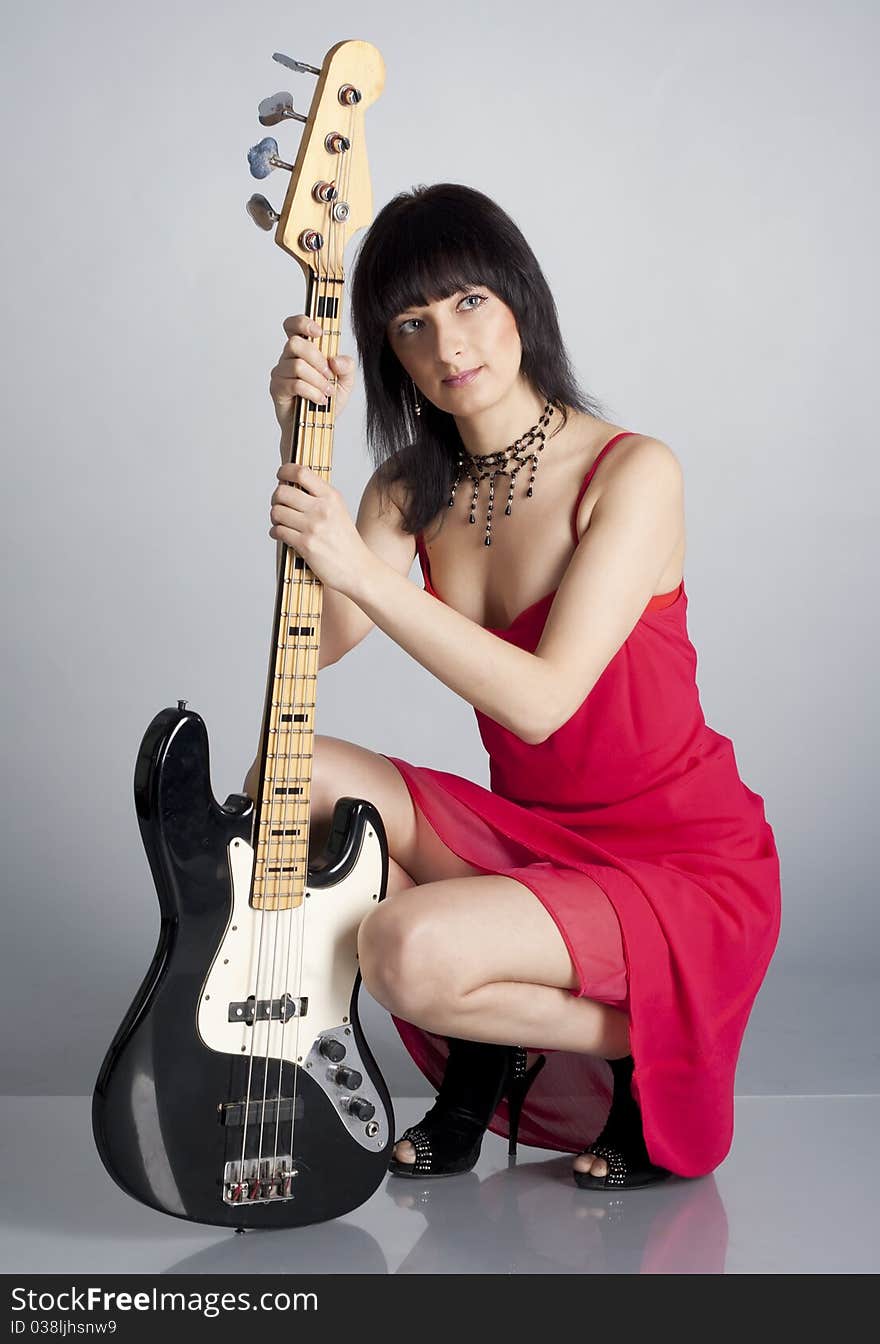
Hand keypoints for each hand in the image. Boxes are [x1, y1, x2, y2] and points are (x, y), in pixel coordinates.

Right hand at [269, 314, 356, 433]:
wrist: (317, 426)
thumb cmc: (327, 400)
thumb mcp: (345, 382)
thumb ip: (347, 367)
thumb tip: (336, 360)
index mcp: (303, 349)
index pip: (293, 326)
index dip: (303, 323)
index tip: (319, 332)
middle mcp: (288, 357)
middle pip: (295, 343)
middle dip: (317, 359)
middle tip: (329, 375)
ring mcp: (281, 373)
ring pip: (297, 366)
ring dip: (317, 380)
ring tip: (327, 392)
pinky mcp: (277, 389)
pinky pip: (295, 384)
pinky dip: (312, 392)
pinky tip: (320, 400)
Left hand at [269, 460, 372, 597]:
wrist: (358, 568)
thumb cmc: (346, 542)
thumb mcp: (338, 510)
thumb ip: (318, 497)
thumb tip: (291, 485)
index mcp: (331, 496)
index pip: (301, 472)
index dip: (285, 471)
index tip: (281, 475)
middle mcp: (322, 509)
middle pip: (282, 492)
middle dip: (276, 498)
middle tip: (279, 504)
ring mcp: (313, 527)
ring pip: (276, 512)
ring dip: (275, 517)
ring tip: (282, 522)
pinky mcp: (305, 544)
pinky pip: (278, 531)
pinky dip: (276, 532)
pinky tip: (282, 534)